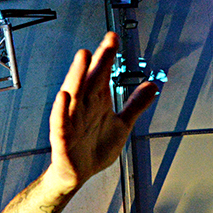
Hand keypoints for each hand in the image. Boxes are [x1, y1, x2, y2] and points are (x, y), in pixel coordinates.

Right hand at [47, 33, 157, 191]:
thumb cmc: (95, 148)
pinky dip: (61, 111)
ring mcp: (71, 121)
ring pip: (74, 95)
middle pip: (90, 79)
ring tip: (83, 57)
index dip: (108, 56)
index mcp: (96, 101)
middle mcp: (83, 106)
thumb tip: (152, 86)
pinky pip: (60, 123)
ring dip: (77, 75)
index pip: (102, 74)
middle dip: (98, 60)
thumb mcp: (122, 125)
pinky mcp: (62, 139)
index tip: (114, 38)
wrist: (78, 174)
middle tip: (107, 42)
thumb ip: (135, 105)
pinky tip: (63, 97)